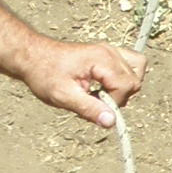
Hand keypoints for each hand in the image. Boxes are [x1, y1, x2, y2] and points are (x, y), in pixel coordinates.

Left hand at [20, 38, 147, 128]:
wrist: (33, 57)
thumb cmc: (45, 74)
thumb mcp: (63, 96)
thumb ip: (89, 109)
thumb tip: (112, 122)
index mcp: (102, 60)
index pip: (126, 86)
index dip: (113, 102)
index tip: (93, 105)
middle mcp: (111, 52)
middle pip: (135, 80)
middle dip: (119, 96)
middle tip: (94, 99)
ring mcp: (111, 50)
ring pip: (138, 70)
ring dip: (125, 86)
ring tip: (103, 93)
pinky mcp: (109, 53)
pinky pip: (131, 64)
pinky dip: (125, 77)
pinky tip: (107, 85)